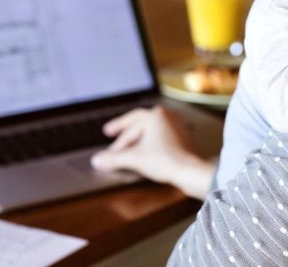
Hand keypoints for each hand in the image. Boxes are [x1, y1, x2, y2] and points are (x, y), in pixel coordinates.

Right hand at [90, 106, 214, 198]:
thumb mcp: (134, 159)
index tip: (107, 132)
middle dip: (126, 137)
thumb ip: (113, 158)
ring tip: (127, 150)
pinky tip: (144, 153)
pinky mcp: (183, 139)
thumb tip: (97, 160)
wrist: (190, 171)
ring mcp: (177, 127)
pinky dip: (149, 144)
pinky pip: (161, 138)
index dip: (117, 127)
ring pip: (151, 132)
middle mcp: (167, 117)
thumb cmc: (166, 160)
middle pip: (140, 126)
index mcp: (156, 115)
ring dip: (138, 140)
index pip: (130, 121)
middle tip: (114, 144)